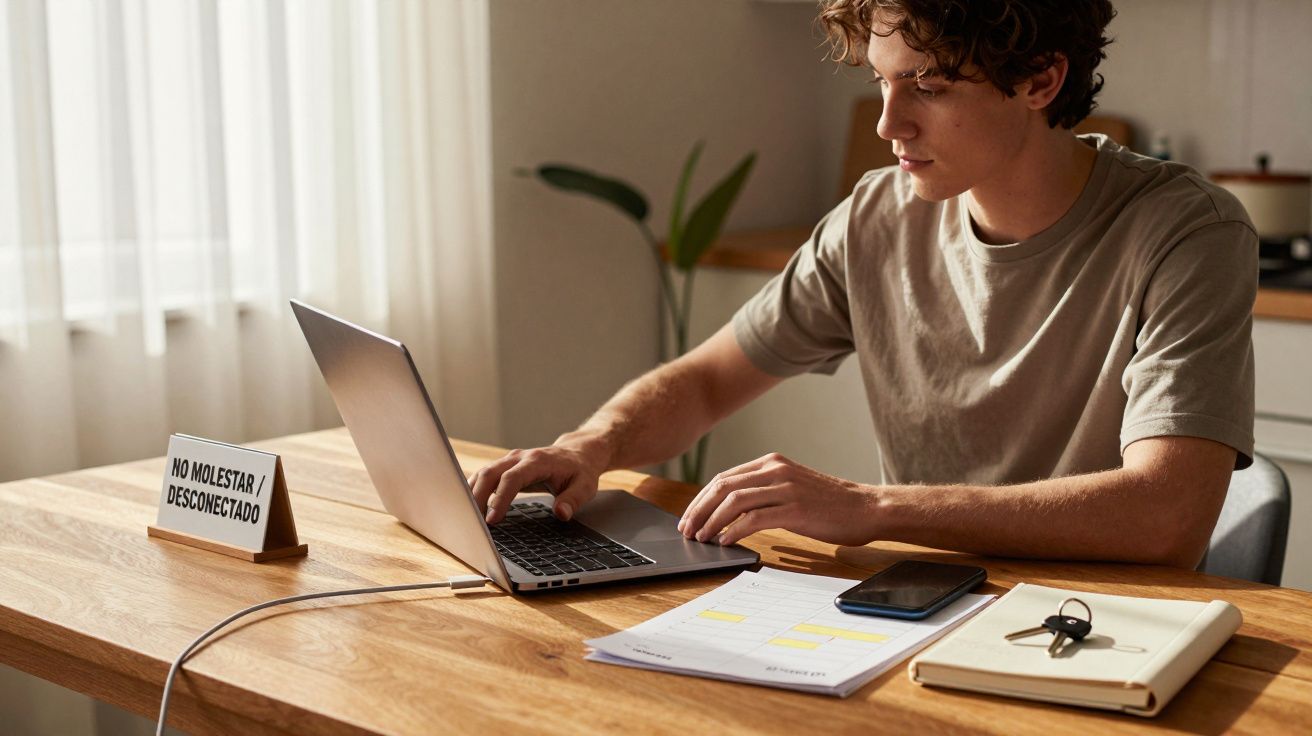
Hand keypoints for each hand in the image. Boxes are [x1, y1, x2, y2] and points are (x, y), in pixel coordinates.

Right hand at [469, 444, 604, 523]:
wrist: (578, 453)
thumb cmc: (580, 471)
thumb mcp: (585, 487)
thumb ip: (573, 500)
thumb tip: (561, 514)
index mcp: (538, 461)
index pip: (512, 478)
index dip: (500, 498)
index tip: (492, 519)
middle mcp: (520, 457)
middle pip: (490, 473)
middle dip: (478, 497)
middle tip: (472, 523)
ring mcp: (510, 460)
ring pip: (483, 473)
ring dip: (472, 494)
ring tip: (467, 519)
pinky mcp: (506, 467)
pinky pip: (485, 476)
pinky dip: (474, 490)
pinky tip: (469, 507)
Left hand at [678, 453, 879, 546]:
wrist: (868, 508)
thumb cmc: (831, 504)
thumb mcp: (792, 488)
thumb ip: (764, 492)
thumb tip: (729, 512)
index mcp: (772, 463)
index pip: (724, 477)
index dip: (700, 498)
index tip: (688, 517)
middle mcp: (776, 470)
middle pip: (723, 486)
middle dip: (699, 509)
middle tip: (687, 530)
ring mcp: (786, 488)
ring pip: (734, 501)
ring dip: (711, 521)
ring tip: (702, 538)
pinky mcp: (796, 509)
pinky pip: (754, 518)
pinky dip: (734, 531)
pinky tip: (726, 542)